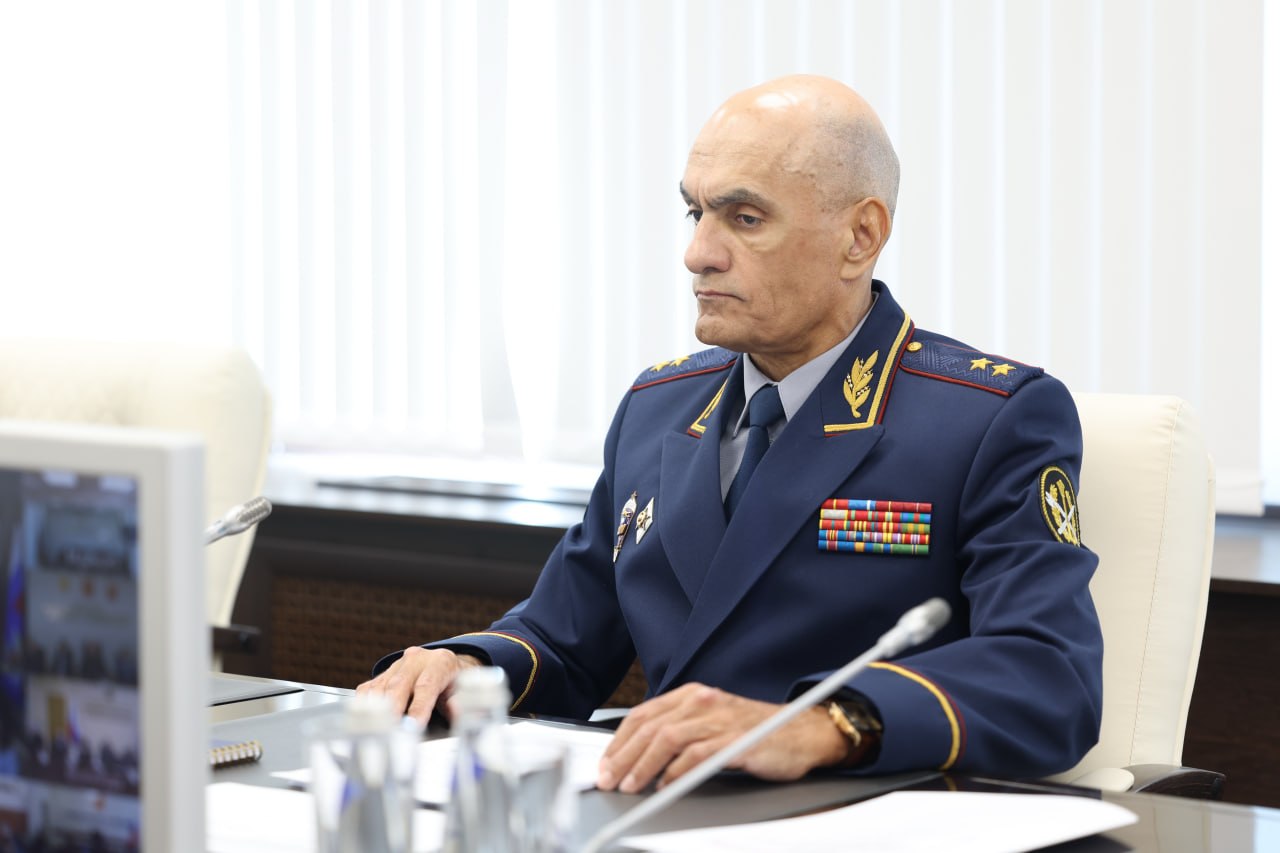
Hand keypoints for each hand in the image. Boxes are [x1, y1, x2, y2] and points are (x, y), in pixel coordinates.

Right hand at [355, 646, 482, 725]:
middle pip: (399, 685)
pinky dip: (366, 705)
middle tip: (389, 731)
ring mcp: (397, 665)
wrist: (446, 666)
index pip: (427, 685)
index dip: (419, 707)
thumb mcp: (464, 690)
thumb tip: (457, 710)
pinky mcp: (383, 674)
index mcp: (440, 661)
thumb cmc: (455, 682)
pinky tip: (368, 720)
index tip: (413, 726)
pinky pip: (369, 689)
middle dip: (392, 709)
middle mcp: (416, 659)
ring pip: (381, 687)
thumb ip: (461, 700)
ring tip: (377, 731)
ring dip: (377, 709)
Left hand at [596, 683, 847, 793]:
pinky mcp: (735, 740)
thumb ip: (681, 731)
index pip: (643, 714)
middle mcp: (702, 701)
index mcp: (692, 695)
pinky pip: (696, 755)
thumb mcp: (712, 722)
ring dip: (643, 766)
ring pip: (667, 739)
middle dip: (624, 757)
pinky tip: (665, 786)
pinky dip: (675, 773)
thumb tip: (641, 757)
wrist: (802, 731)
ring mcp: (718, 719)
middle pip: (650, 727)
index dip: (619, 741)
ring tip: (631, 786)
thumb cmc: (755, 731)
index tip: (606, 764)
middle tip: (610, 780)